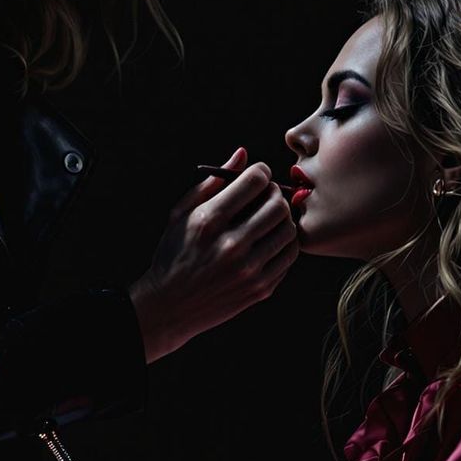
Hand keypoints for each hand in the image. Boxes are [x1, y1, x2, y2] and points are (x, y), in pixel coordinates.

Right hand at [127, 147, 299, 363]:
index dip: (260, 171)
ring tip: (268, 218)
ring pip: (289, 229)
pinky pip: (289, 255)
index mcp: (209, 220)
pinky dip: (285, 242)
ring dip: (283, 218)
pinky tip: (270, 239)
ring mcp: (248, 269)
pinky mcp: (260, 287)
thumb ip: (213, 182)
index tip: (257, 175)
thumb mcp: (182, 214)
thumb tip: (243, 155)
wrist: (170, 306)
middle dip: (275, 193)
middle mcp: (231, 244)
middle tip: (266, 196)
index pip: (255, 180)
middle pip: (278, 203)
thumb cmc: (174, 253)